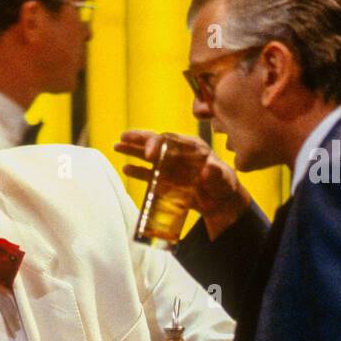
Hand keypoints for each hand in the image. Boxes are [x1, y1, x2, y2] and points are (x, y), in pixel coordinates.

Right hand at [114, 130, 250, 238]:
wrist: (220, 202)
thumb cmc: (224, 186)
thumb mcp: (224, 179)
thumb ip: (217, 173)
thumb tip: (208, 168)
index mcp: (192, 147)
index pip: (171, 140)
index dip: (159, 144)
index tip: (149, 154)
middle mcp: (179, 153)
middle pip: (156, 142)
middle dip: (140, 140)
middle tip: (123, 138)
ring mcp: (171, 166)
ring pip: (149, 155)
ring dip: (133, 150)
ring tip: (116, 146)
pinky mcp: (166, 180)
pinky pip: (149, 174)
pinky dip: (138, 171)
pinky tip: (126, 169)